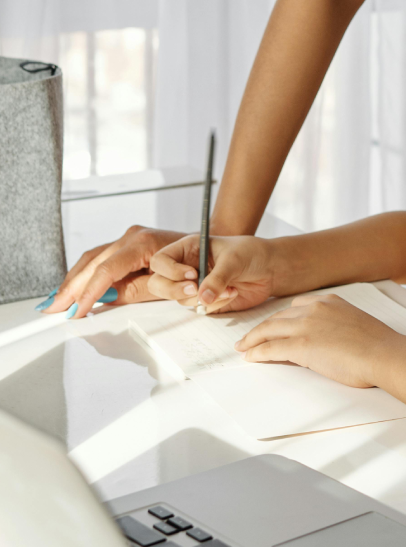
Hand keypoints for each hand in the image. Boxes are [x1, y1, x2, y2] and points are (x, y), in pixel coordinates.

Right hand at [46, 226, 184, 318]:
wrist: (211, 247)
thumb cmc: (196, 263)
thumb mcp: (167, 284)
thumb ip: (135, 290)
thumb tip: (105, 299)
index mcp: (142, 243)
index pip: (106, 270)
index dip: (89, 293)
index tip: (77, 311)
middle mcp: (132, 235)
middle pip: (93, 262)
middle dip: (71, 287)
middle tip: (53, 308)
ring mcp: (129, 237)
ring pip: (92, 258)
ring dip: (73, 280)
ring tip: (56, 301)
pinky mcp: (129, 243)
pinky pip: (101, 257)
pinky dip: (85, 272)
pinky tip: (72, 287)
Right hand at [148, 235, 278, 313]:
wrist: (269, 269)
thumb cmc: (250, 253)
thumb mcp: (234, 259)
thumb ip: (217, 278)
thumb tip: (201, 297)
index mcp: (188, 248)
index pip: (160, 260)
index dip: (170, 270)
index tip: (192, 274)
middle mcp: (185, 267)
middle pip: (159, 284)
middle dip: (176, 290)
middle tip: (195, 290)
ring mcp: (193, 285)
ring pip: (180, 299)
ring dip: (204, 298)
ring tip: (229, 287)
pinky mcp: (204, 300)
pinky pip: (199, 308)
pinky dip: (216, 304)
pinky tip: (232, 293)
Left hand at [235, 293, 395, 386]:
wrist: (383, 353)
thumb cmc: (377, 345)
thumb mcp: (352, 325)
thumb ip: (333, 327)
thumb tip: (324, 342)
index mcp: (329, 301)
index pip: (296, 306)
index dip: (281, 317)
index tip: (273, 325)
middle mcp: (315, 308)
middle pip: (278, 316)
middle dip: (261, 328)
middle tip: (249, 337)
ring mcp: (307, 325)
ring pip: (270, 330)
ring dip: (253, 339)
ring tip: (244, 347)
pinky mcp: (302, 345)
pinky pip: (271, 348)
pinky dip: (258, 352)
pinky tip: (251, 357)